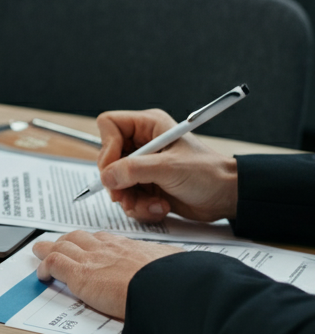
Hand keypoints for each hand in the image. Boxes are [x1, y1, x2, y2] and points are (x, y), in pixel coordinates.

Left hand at [33, 231, 181, 318]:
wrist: (168, 289)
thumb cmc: (176, 280)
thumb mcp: (175, 265)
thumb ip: (172, 264)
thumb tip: (184, 266)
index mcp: (129, 246)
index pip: (103, 239)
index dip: (91, 242)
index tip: (89, 246)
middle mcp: (107, 248)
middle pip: (79, 238)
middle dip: (66, 241)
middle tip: (59, 245)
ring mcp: (92, 258)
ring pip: (62, 246)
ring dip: (49, 249)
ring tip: (40, 251)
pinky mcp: (80, 274)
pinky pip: (54, 264)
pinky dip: (44, 267)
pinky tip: (42, 275)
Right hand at [96, 109, 237, 223]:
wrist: (228, 197)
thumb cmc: (209, 174)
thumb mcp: (169, 168)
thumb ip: (134, 170)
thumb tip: (106, 177)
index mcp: (148, 126)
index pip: (109, 126)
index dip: (107, 147)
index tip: (114, 169)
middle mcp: (142, 144)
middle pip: (108, 158)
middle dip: (117, 181)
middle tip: (125, 195)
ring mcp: (143, 166)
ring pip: (116, 182)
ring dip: (131, 199)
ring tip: (154, 204)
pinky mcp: (146, 185)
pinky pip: (127, 197)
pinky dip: (140, 207)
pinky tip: (160, 207)